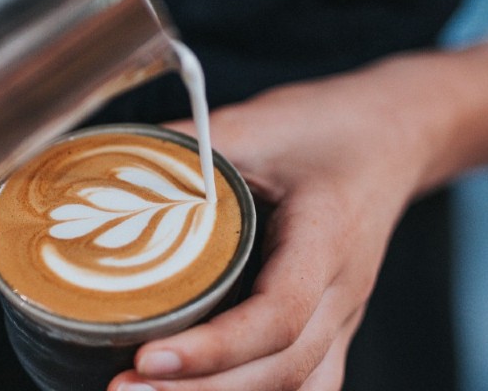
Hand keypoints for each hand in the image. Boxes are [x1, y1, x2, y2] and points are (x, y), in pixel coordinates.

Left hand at [109, 54, 452, 389]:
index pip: (278, 315)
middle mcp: (343, 292)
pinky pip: (304, 387)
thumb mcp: (254, 122)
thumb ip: (183, 148)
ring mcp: (343, 319)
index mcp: (327, 237)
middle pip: (282, 371)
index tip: (148, 356)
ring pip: (296, 389)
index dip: (214, 348)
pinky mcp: (332, 331)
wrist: (392, 137)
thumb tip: (95, 165)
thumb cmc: (326, 128)